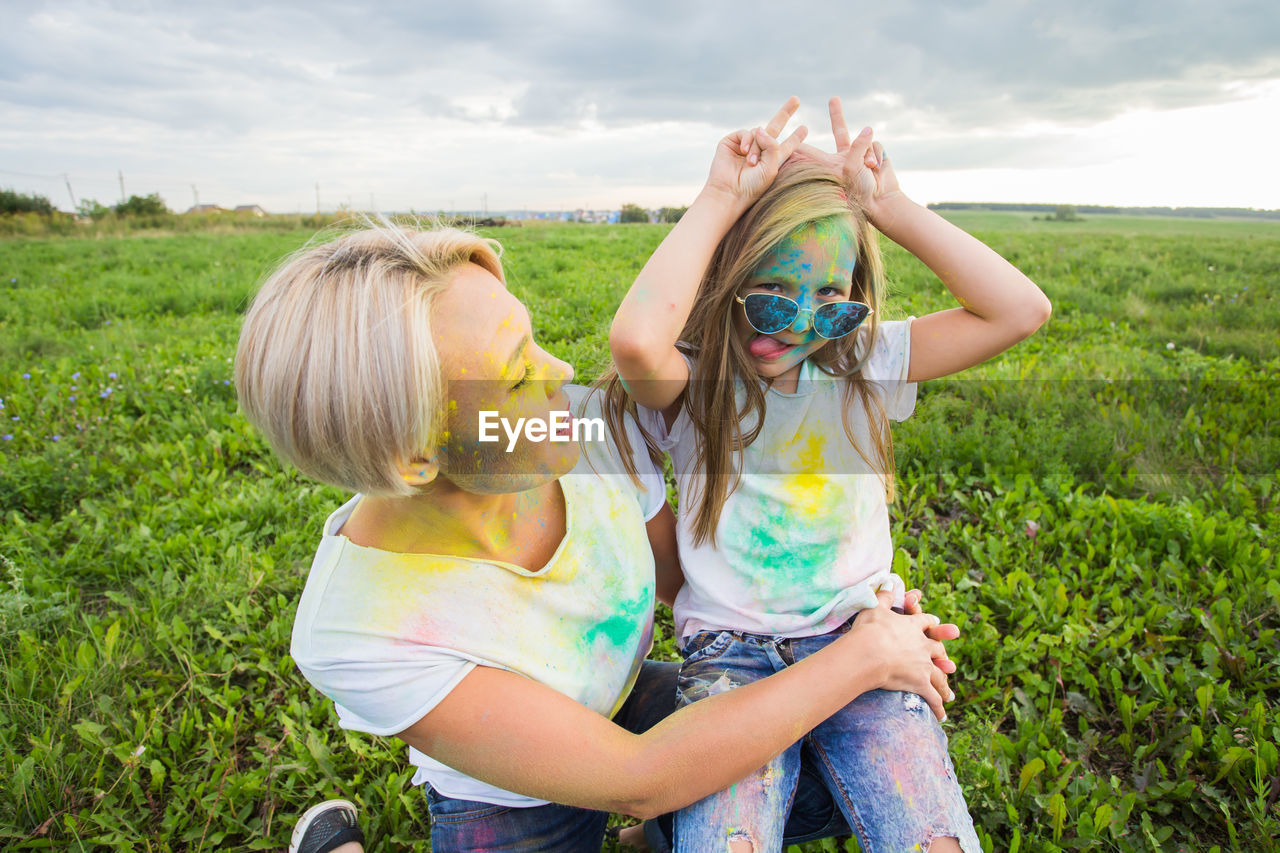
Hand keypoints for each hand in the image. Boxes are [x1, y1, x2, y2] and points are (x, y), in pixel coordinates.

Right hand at [703, 96, 807, 212]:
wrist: (729, 192)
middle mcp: (760, 151)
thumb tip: (761, 128)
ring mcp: (745, 145)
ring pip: (758, 133)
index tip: (804, 128)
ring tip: (750, 163)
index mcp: (773, 160)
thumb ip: (772, 146)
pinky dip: (747, 140)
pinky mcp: (732, 142)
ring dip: (756, 147)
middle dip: (785, 113)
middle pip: (775, 127)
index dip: (795, 138)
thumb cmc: (752, 186)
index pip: (787, 146)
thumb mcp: (771, 167)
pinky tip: (744, 152)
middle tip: (796, 99)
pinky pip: (745, 132)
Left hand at [793, 96, 903, 223]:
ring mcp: (861, 154)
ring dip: (868, 153)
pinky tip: (878, 168)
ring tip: (870, 168)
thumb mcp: (852, 167)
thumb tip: (867, 129)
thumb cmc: (861, 189)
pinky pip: (876, 144)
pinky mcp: (875, 154)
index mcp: (830, 164)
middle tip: (834, 98)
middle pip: (841, 130)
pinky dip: (877, 154)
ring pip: (865, 139)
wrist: (881, 200)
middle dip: (838, 114)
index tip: (785, 136)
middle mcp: (845, 157)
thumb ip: (857, 145)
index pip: (811, 151)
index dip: (799, 145)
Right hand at [845, 588, 955, 719]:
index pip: (926, 622)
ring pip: (939, 676)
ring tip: (950, 696)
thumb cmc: (869, 629)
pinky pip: (932, 697)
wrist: (870, 652)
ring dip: (945, 686)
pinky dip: (938, 707)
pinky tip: (942, 716)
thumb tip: (888, 580)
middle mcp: (923, 645)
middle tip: (949, 665)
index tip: (937, 624)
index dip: (932, 624)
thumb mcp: (874, 607)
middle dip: (943, 658)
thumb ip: (883, 595)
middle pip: (938, 651)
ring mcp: (924, 665)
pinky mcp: (921, 683)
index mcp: (913, 626)